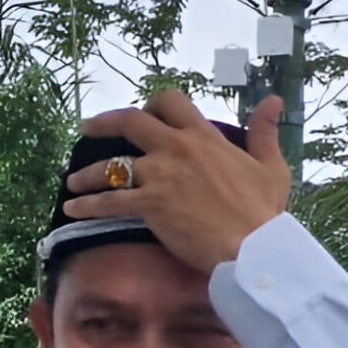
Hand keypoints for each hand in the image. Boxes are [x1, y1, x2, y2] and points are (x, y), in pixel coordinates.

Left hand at [64, 90, 290, 271]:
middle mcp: (176, 149)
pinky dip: (86, 205)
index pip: (170, 102)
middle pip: (130, 123)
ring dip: (87, 173)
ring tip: (73, 182)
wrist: (254, 246)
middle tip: (87, 129)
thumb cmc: (263, 210)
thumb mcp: (271, 165)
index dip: (151, 103)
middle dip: (103, 123)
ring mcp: (160, 176)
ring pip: (111, 166)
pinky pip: (108, 202)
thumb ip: (264, 132)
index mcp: (203, 137)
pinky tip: (73, 208)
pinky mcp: (149, 204)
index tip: (140, 112)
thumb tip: (274, 100)